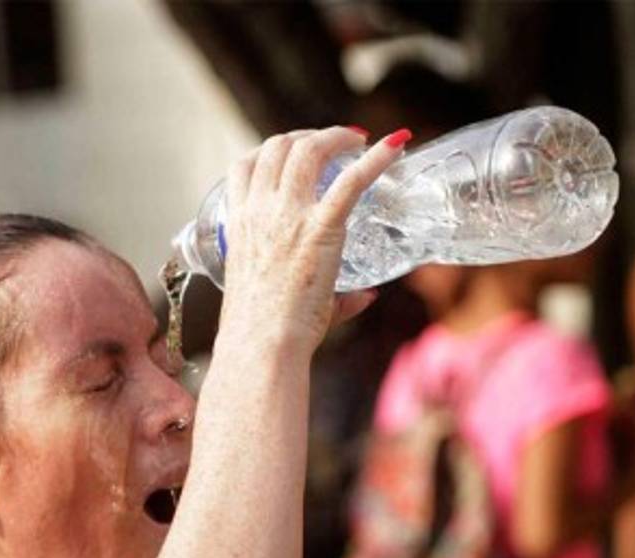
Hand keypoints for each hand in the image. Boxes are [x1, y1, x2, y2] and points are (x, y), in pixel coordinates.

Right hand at [218, 127, 407, 358]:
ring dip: (336, 136)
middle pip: (278, 146)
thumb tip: (364, 297)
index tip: (293, 151)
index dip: (270, 150)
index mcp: (239, 223)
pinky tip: (395, 145)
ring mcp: (288, 216)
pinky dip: (376, 158)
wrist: (261, 345)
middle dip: (307, 136)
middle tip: (334, 143)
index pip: (244, 165)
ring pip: (308, 150)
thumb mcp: (278, 298)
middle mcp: (260, 210)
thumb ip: (326, 293)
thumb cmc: (264, 332)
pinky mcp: (320, 228)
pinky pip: (351, 180)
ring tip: (358, 140)